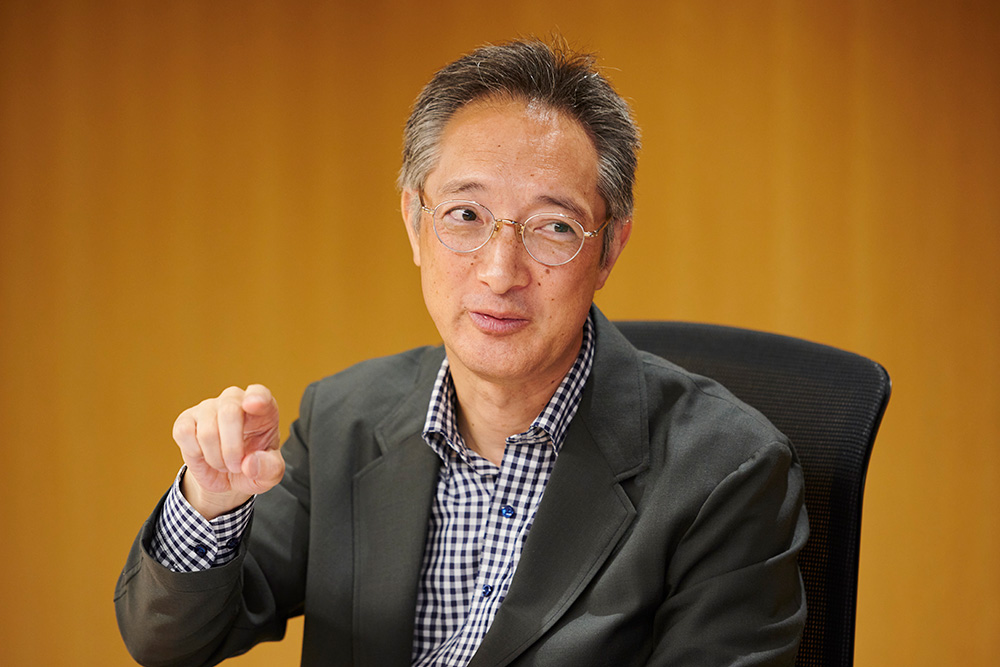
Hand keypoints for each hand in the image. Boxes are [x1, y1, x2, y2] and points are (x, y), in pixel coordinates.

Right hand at [172, 384, 284, 518]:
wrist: (227, 478)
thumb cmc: (253, 466)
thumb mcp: (271, 474)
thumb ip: (270, 469)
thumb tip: (250, 462)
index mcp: (262, 408)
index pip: (259, 393)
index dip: (257, 397)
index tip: (254, 404)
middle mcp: (234, 400)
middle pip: (230, 411)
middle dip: (232, 448)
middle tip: (236, 466)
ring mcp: (208, 408)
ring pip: (207, 430)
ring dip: (216, 458)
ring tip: (223, 464)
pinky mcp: (185, 419)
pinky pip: (185, 433)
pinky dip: (195, 452)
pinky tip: (204, 455)